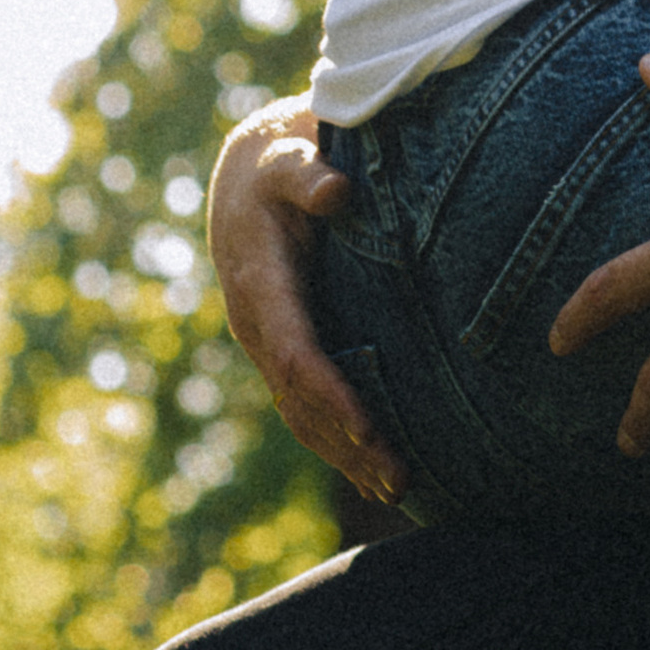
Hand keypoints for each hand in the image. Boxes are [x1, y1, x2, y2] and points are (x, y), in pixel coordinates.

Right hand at [208, 99, 406, 503]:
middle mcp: (259, 326)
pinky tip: (379, 474)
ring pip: (303, 414)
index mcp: (260, 286)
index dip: (331, 395)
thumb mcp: (289, 158)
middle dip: (347, 444)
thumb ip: (308, 175)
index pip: (296, 355)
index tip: (369, 429)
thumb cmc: (280, 163)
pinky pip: (309, 406)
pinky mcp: (288, 350)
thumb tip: (335, 190)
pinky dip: (341, 443)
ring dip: (347, 457)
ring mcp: (270, 343)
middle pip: (302, 401)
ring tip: (399, 492)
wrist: (248, 175)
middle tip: (400, 480)